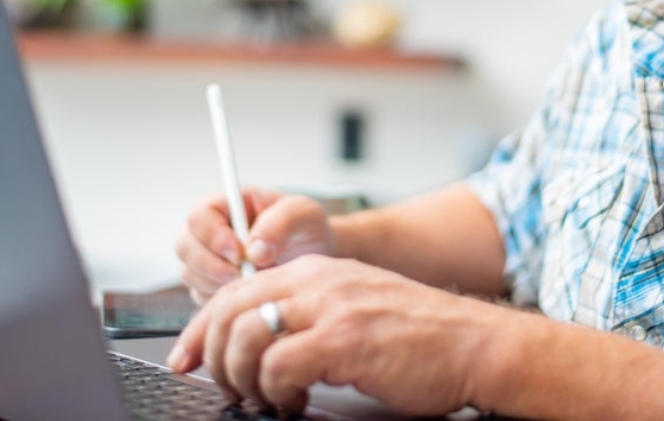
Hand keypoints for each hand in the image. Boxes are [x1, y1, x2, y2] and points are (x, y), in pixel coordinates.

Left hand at [167, 253, 500, 415]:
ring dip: (241, 378)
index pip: (237, 288)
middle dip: (210, 354)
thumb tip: (255, 342)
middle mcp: (319, 279)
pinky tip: (293, 402)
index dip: (201, 328)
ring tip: (263, 398)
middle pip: (230, 308)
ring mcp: (331, 307)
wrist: (470, 341)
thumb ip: (308, 312)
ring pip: (246, 336)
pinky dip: (274, 392)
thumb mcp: (354, 304)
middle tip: (223, 386)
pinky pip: (278, 366)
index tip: (185, 358)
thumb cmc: (416, 333)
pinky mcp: (344, 340)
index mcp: (318, 270)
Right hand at [175, 189, 334, 303]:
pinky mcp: (209, 284)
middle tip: (241, 276)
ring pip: (189, 273)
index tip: (238, 253)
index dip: (212, 235)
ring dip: (215, 283)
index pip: (199, 215)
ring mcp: (207, 258)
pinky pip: (199, 296)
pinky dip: (218, 300)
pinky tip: (246, 294)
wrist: (314, 257)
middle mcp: (211, 229)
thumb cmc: (306, 229)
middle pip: (184, 245)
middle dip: (209, 265)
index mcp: (229, 203)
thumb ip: (281, 222)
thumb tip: (254, 249)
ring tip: (251, 282)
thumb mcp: (304, 214)